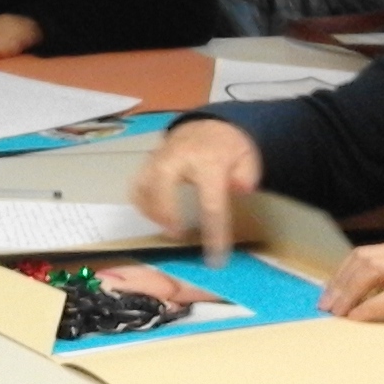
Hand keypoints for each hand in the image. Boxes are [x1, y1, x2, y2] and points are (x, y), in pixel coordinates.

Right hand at [127, 118, 261, 263]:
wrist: (210, 124)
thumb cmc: (229, 148)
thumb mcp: (247, 158)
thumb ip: (247, 176)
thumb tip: (239, 189)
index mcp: (208, 161)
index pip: (210, 202)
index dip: (214, 233)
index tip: (215, 259)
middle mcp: (179, 158)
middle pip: (162, 184)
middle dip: (165, 213)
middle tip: (175, 235)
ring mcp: (160, 158)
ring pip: (144, 184)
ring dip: (151, 211)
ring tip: (166, 227)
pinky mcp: (148, 161)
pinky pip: (136, 183)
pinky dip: (141, 203)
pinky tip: (154, 215)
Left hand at [316, 241, 383, 337]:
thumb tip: (363, 300)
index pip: (368, 253)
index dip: (343, 272)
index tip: (328, 294)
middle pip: (366, 259)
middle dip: (340, 281)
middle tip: (325, 305)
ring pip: (374, 271)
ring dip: (349, 293)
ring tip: (336, 312)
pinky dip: (370, 308)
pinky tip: (357, 320)